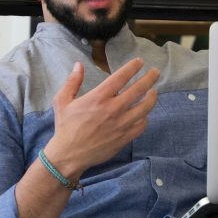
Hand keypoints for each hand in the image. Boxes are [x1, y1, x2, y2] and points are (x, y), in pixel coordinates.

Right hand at [44, 58, 159, 178]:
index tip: (140, 62)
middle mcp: (113, 109)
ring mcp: (121, 124)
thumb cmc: (65, 127)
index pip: (121, 77)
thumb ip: (72, 82)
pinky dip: (145, 118)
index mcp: (98, 97)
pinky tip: (144, 114)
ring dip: (151, 98)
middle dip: (150, 78)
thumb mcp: (62, 101)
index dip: (133, 67)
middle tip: (156, 72)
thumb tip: (79, 65)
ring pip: (144, 108)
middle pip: (138, 90)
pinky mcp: (124, 138)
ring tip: (154, 92)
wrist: (69, 155)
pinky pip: (141, 125)